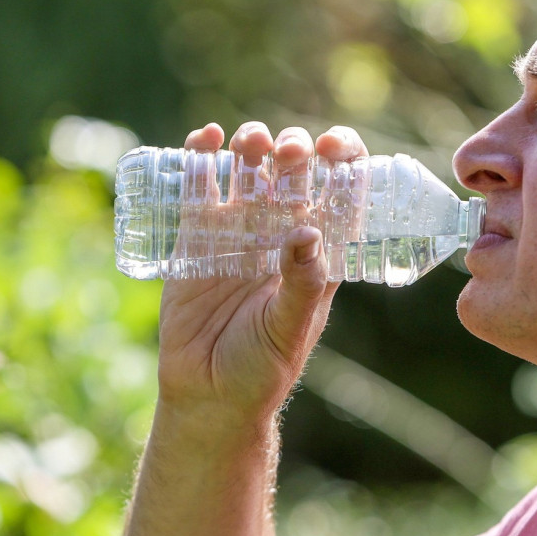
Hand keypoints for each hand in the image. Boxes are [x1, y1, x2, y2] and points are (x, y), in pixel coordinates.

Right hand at [155, 121, 368, 433]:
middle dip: (294, 151)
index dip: (342, 160)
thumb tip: (307, 232)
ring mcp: (236, 233)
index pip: (339, 193)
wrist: (207, 397)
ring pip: (248, 172)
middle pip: (292, 174)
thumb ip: (301, 285)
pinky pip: (198, 189)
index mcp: (316, 252)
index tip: (335, 146)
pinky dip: (200, 158)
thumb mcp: (290, 329)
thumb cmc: (262, 369)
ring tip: (250, 142)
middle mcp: (279, 235)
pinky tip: (205, 139)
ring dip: (252, 146)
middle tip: (289, 152)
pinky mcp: (194, 239)